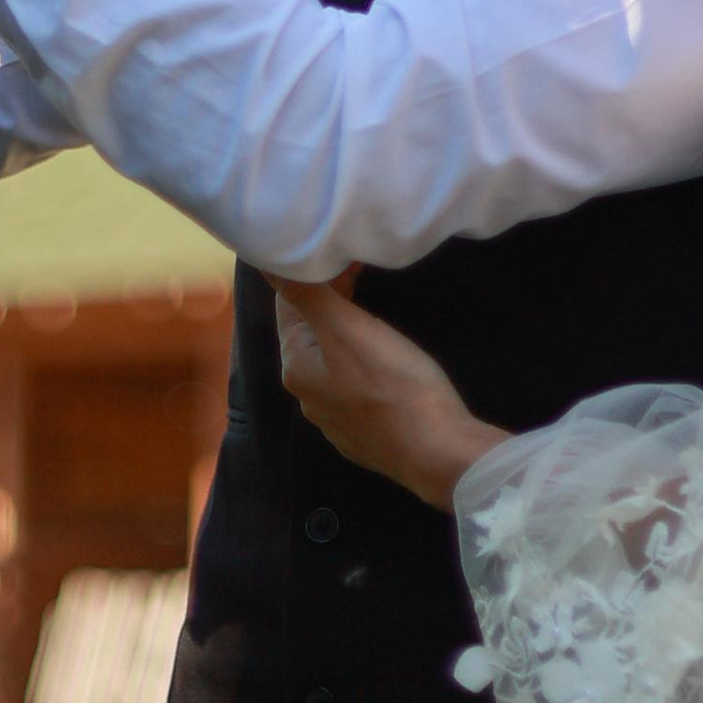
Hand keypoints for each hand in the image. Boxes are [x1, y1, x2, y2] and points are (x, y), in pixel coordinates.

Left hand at [271, 279, 506, 510]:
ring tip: (377, 309)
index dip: (315, 272)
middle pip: (312, 331)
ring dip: (349, 330)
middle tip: (363, 268)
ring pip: (334, 359)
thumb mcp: (347, 329)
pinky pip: (354, 385)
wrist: (436, 450)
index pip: (289, 304)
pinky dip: (364, 361)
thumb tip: (265, 262)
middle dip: (332, 298)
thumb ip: (307, 294)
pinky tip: (385, 358)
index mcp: (296, 367)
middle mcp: (307, 395)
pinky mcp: (363, 433)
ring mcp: (335, 419)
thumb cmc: (392, 383)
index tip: (344, 252)